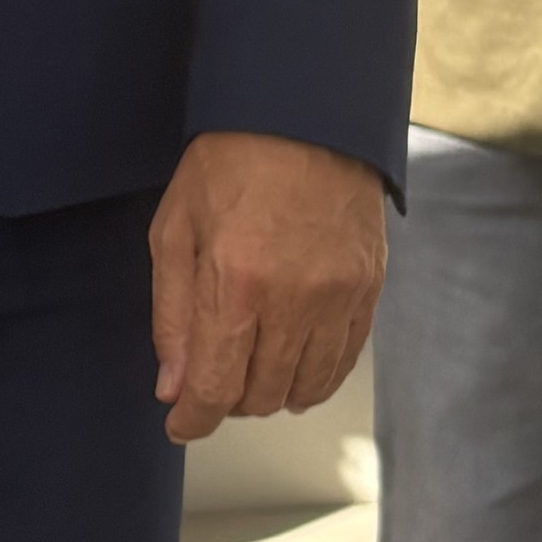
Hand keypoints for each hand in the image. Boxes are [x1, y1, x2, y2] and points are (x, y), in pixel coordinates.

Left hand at [147, 131, 387, 445]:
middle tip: (210, 380)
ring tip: (250, 371)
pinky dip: (315, 378)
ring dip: (271, 393)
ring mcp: (339, 297)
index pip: (216, 387)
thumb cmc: (229, 165)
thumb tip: (173, 388)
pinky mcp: (369, 291)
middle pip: (261, 394)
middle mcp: (294, 299)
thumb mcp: (174, 232)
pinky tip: (293, 367)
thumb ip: (173, 317)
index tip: (180, 425)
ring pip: (305, 387)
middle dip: (228, 401)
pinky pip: (343, 363)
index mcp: (236, 283)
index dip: (193, 419)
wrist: (306, 116)